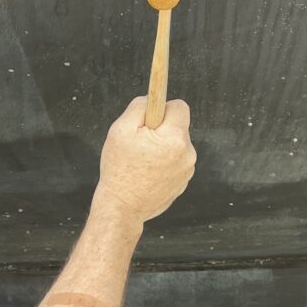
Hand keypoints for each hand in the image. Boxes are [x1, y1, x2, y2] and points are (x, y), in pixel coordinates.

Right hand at [97, 96, 196, 221]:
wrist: (122, 207)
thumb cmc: (119, 169)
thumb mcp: (120, 130)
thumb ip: (139, 107)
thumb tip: (152, 99)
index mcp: (175, 138)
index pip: (180, 107)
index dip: (163, 107)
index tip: (151, 115)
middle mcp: (187, 154)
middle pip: (177, 127)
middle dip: (160, 130)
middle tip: (139, 144)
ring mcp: (187, 170)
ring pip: (176, 145)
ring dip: (161, 147)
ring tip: (141, 162)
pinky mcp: (183, 182)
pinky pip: (175, 162)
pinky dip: (163, 163)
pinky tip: (147, 174)